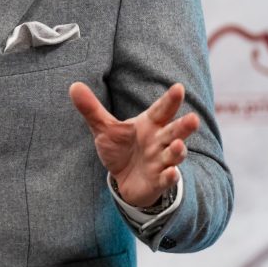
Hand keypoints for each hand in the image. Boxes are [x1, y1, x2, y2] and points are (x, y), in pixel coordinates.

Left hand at [68, 81, 198, 207]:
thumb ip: (92, 109)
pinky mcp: (159, 181)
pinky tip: (171, 173)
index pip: (161, 110)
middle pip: (174, 131)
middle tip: (193, 118)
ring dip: (178, 151)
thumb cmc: (121, 149)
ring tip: (178, 146)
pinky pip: (167, 178)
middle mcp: (159, 141)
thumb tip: (73, 85)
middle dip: (184, 126)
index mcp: (150, 124)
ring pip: (174, 154)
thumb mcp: (105, 129)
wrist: (124, 180)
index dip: (170, 100)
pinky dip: (170, 176)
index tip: (178, 88)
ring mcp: (161, 161)